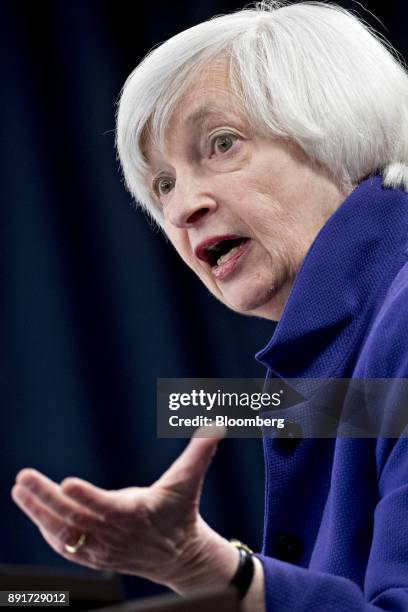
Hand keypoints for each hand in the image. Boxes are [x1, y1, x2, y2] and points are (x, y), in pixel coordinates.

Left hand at [11, 426, 237, 591]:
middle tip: (24, 478)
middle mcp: (115, 535)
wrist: (178, 556)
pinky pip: (63, 544)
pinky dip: (46, 527)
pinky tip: (32, 508)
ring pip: (64, 533)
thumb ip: (200, 452)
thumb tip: (217, 425)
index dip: (87, 496)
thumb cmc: (180, 512)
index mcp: (136, 514)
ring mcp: (101, 548)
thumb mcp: (189, 481)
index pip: (108, 507)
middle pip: (75, 519)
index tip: (67, 482)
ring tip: (20, 489)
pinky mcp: (93, 556)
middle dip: (46, 498)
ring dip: (38, 511)